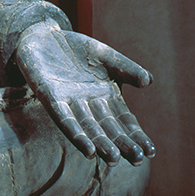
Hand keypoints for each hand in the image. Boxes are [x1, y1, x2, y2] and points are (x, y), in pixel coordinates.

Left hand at [15, 21, 154, 165]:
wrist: (44, 35)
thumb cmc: (77, 50)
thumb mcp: (106, 56)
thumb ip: (126, 68)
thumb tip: (149, 82)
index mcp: (106, 96)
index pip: (124, 120)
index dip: (136, 136)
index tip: (151, 151)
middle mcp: (89, 104)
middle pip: (107, 128)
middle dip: (122, 144)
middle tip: (136, 160)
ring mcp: (69, 103)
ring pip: (88, 128)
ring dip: (100, 144)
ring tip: (114, 159)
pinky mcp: (50, 98)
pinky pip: (64, 119)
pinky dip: (76, 134)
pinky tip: (87, 150)